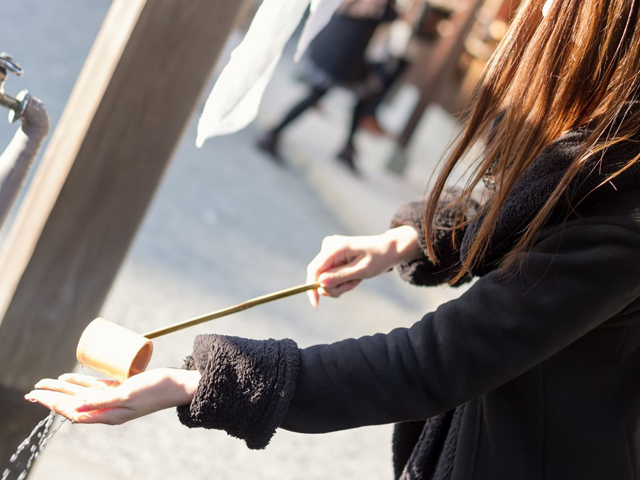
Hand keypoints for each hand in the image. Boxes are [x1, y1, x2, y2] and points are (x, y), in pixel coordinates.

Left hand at [24, 368, 200, 424]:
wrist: (177, 385)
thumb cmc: (155, 390)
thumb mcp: (126, 396)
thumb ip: (101, 402)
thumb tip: (73, 410)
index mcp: (108, 415)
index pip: (72, 410)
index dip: (52, 403)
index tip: (37, 396)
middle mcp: (108, 409)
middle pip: (72, 402)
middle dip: (51, 396)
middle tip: (32, 391)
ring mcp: (113, 398)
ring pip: (80, 393)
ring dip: (61, 389)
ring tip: (44, 384)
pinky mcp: (120, 389)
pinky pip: (94, 386)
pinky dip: (80, 382)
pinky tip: (68, 378)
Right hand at [306, 226, 420, 307]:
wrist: (388, 249)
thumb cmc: (378, 258)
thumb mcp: (362, 270)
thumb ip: (341, 276)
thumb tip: (320, 283)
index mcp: (335, 247)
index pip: (315, 269)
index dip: (312, 287)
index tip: (316, 304)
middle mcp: (329, 245)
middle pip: (319, 275)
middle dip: (335, 286)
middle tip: (354, 284)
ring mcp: (330, 249)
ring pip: (325, 277)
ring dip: (341, 284)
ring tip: (357, 279)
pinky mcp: (332, 255)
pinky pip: (330, 274)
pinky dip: (342, 280)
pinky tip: (354, 276)